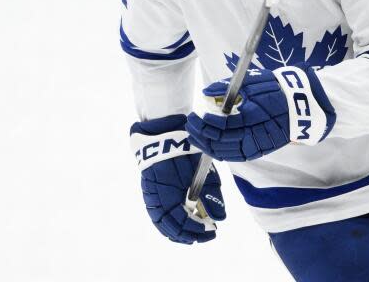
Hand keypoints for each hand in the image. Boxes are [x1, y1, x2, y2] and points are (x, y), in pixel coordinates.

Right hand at [130, 114, 225, 243]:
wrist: (162, 132)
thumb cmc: (185, 150)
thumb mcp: (202, 170)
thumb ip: (210, 194)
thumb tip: (220, 218)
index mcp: (169, 193)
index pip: (182, 222)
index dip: (198, 229)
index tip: (212, 229)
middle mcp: (156, 198)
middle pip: (172, 227)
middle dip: (190, 235)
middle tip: (207, 234)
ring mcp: (150, 195)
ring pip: (162, 224)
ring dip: (179, 233)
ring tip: (193, 236)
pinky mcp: (149, 191)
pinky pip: (156, 215)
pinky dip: (168, 224)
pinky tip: (179, 226)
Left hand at [186, 66, 335, 161]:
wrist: (302, 105)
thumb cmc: (276, 89)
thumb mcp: (252, 82)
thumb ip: (227, 87)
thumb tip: (206, 92)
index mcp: (252, 118)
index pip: (222, 126)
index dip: (205, 122)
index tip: (195, 113)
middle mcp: (254, 136)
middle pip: (220, 142)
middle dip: (201, 134)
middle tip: (190, 122)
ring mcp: (256, 146)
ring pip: (225, 152)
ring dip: (207, 145)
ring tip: (194, 135)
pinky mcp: (258, 150)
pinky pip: (234, 156)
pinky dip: (219, 152)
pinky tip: (208, 146)